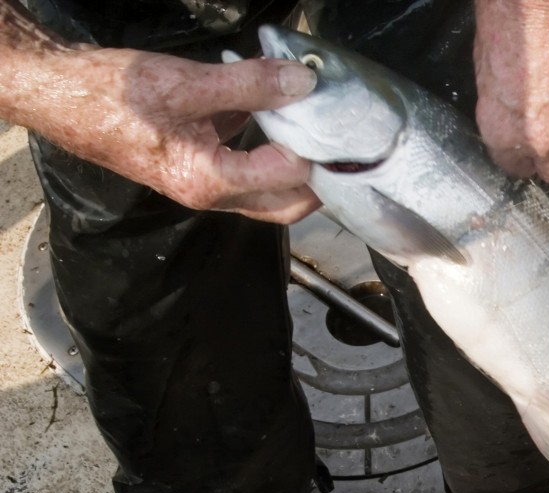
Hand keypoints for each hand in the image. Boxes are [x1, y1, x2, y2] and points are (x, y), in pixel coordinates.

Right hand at [3, 40, 319, 222]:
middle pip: (286, 205)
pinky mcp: (198, 168)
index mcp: (209, 181)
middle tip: (337, 140)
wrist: (61, 96)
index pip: (287, 178)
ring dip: (294, 164)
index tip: (329, 115)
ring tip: (313, 126)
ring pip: (268, 190)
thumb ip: (250, 85)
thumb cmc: (112, 94)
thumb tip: (302, 82)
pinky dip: (268, 147)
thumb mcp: (187, 83)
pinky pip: (246, 167)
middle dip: (317, 178)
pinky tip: (275, 113)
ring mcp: (204, 185)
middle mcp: (210, 194)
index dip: (315, 148)